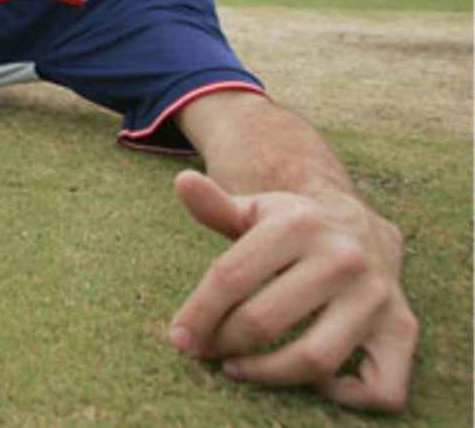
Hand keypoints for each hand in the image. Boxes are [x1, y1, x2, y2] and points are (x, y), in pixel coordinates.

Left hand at [168, 170, 416, 411]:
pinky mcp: (402, 327)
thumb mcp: (255, 210)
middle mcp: (343, 258)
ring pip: (313, 360)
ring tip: (238, 368)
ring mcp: (376, 296)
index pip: (229, 277)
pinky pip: (382, 386)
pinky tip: (316, 383)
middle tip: (205, 351)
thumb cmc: (292, 228)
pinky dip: (347, 397)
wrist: (363, 229)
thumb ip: (215, 204)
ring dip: (266, 374)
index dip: (197, 312)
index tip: (179, 337)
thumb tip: (183, 183)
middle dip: (223, 343)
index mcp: (298, 224)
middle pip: (263, 320)